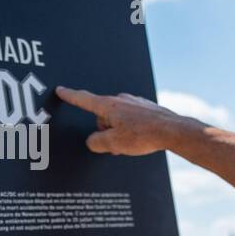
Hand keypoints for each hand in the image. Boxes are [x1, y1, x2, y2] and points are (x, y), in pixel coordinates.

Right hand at [56, 86, 189, 155]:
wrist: (173, 131)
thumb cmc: (145, 135)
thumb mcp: (113, 144)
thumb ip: (96, 142)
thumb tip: (93, 141)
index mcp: (108, 105)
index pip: (83, 100)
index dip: (70, 96)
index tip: (61, 90)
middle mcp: (121, 100)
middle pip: (103, 116)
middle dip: (107, 131)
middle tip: (118, 144)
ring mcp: (135, 102)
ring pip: (119, 119)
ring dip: (121, 132)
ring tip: (133, 143)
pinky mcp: (147, 108)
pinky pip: (133, 120)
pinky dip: (134, 129)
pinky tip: (143, 137)